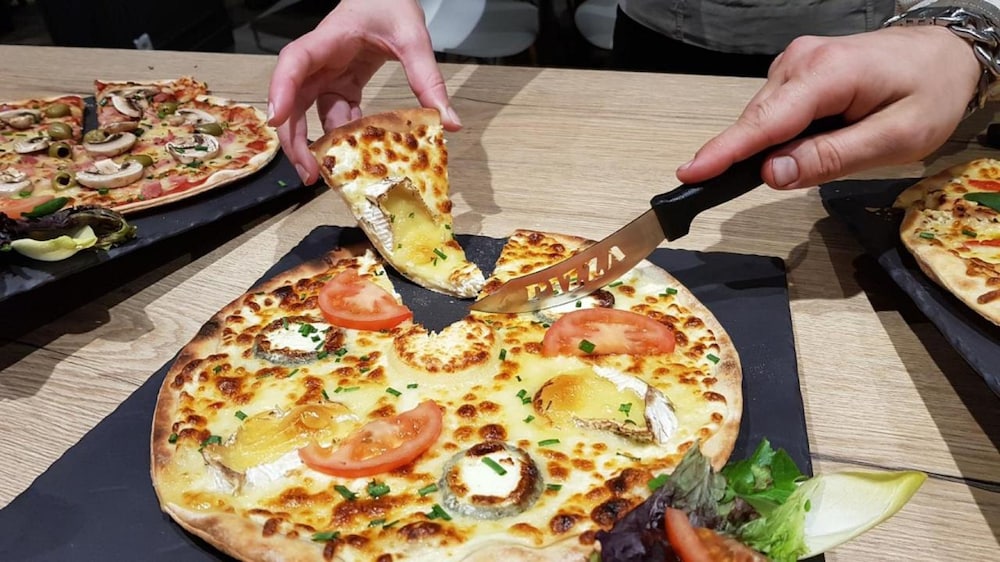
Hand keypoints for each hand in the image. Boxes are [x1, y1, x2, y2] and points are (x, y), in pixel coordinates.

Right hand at [267, 0, 461, 183]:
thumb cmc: (390, 4)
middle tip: (308, 173)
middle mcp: (319, 60)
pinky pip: (334, 114)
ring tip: (327, 175)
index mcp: (330, 39)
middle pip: (293, 99)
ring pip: (309, 112)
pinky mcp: (340, 85)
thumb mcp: (413, 37)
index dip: (282, 91)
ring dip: (314, 144)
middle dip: (294, 138)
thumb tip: (449, 123)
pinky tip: (353, 155)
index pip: (295, 62)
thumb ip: (428, 79)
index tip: (277, 120)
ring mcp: (326, 74)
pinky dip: (340, 136)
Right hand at [676, 26, 980, 188]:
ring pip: (763, 120)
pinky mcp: (796, 72)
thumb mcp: (895, 138)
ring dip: (773, 147)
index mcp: (825, 74)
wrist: (946, 54)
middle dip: (752, 158)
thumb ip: (831, 157)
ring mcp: (795, 64)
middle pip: (758, 124)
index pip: (764, 122)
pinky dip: (781, 135)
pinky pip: (774, 113)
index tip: (690, 173)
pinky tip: (810, 140)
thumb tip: (771, 174)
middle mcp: (800, 62)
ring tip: (825, 151)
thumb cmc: (929, 91)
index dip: (725, 152)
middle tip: (770, 185)